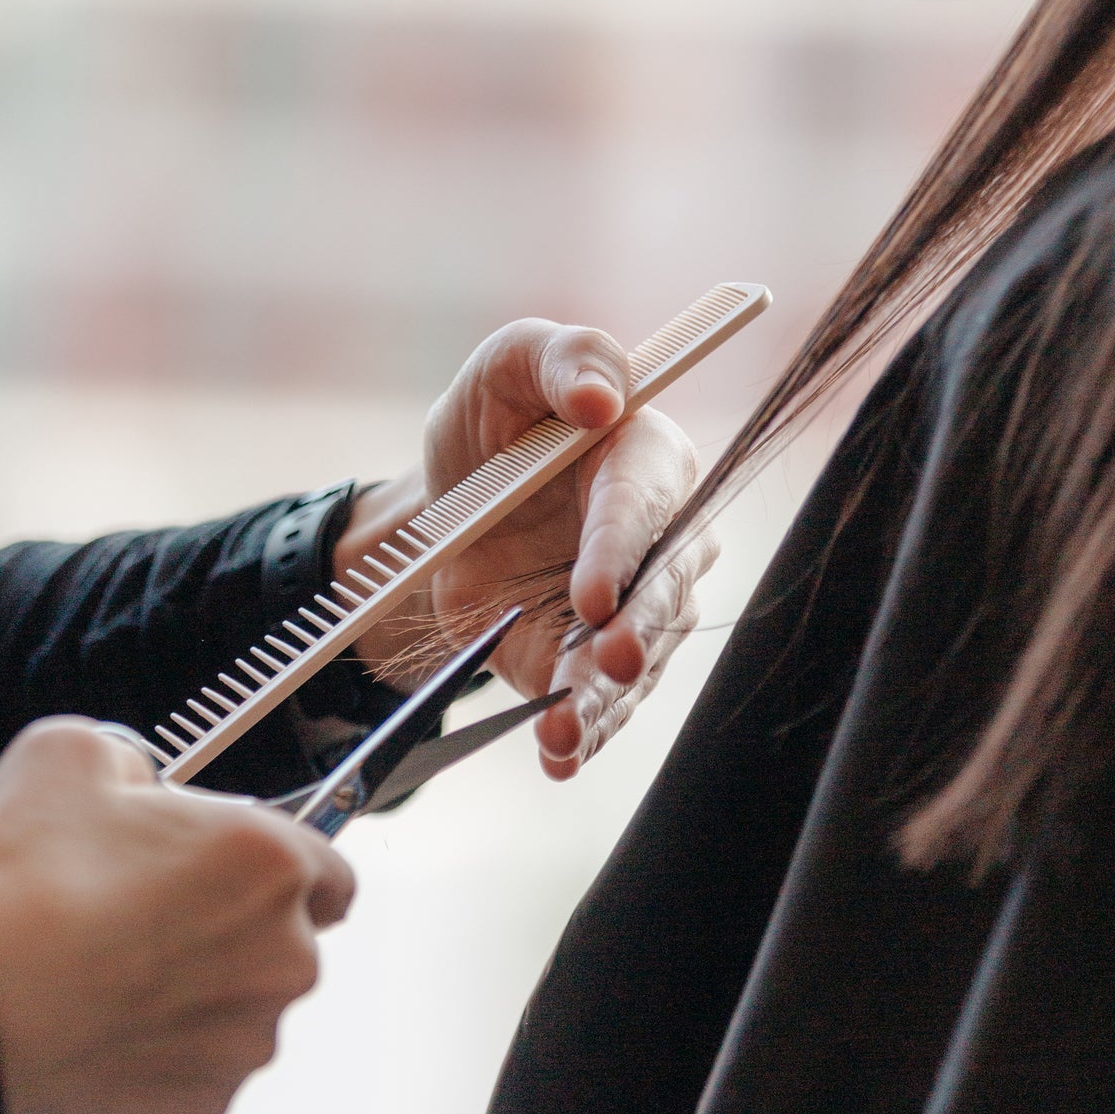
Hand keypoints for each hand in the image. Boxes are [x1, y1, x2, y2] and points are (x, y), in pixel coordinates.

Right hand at [0, 718, 352, 1113]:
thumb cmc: (18, 881)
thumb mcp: (75, 753)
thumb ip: (137, 765)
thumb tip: (139, 786)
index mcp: (270, 863)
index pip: (328, 868)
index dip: (275, 865)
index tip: (235, 870)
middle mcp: (283, 957)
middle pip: (284, 941)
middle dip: (230, 928)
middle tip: (148, 915)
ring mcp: (244, 1041)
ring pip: (241, 1010)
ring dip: (198, 993)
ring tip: (112, 974)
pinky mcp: (200, 1108)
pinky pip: (196, 1071)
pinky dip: (161, 1055)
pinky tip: (101, 1025)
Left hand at [335, 321, 719, 776]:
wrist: (453, 501)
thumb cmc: (501, 417)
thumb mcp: (511, 363)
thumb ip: (562, 357)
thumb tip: (599, 393)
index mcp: (652, 460)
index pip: (646, 506)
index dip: (622, 549)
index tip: (593, 593)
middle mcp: (661, 541)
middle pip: (661, 592)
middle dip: (636, 631)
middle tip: (610, 660)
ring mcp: (633, 610)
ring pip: (633, 660)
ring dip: (601, 698)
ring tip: (562, 729)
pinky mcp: (592, 662)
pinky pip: (596, 704)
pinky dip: (579, 734)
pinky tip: (558, 756)